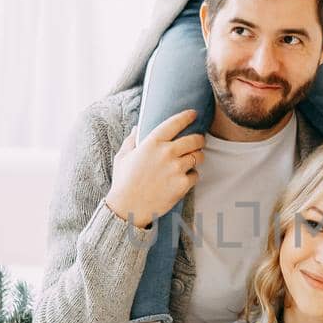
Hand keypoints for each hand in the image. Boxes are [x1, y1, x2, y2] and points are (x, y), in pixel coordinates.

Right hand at [105, 110, 204, 230]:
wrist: (128, 208)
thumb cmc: (124, 182)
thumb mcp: (123, 157)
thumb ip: (131, 140)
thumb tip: (137, 127)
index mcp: (152, 142)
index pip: (175, 123)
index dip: (187, 116)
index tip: (194, 114)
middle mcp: (167, 153)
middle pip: (195, 139)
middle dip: (199, 139)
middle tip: (199, 141)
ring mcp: (176, 169)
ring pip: (199, 156)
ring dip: (198, 157)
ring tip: (192, 160)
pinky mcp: (182, 184)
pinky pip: (196, 175)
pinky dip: (192, 176)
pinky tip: (184, 178)